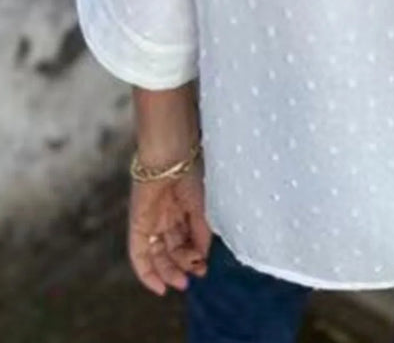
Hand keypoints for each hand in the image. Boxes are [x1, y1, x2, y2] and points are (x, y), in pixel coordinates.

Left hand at [128, 161, 211, 295]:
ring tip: (181, 281)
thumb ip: (201, 233)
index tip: (204, 268)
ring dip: (168, 271)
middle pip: (170, 250)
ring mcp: (150, 222)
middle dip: (181, 266)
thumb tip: (202, 259)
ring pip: (157, 255)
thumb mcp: (201, 208)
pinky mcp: (137, 225)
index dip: (193, 257)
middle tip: (192, 277)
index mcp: (181, 209)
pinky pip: (139, 254)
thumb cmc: (190, 174)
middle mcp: (164, 217)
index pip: (185, 240)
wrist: (171, 157)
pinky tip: (159, 287)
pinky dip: (146, 273)